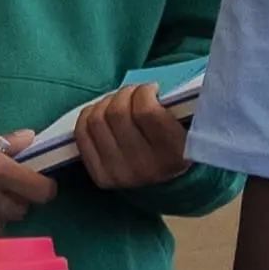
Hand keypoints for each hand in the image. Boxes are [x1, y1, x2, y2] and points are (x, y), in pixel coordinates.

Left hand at [62, 81, 197, 193]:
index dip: (144, 91)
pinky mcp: (101, 177)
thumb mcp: (186, 126)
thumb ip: (173, 106)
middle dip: (124, 93)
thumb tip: (146, 86)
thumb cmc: (176, 143)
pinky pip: (82, 134)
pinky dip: (89, 115)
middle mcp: (146, 168)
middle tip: (133, 93)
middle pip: (117, 112)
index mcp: (174, 154)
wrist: (166, 182)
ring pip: (97, 120)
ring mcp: (120, 175)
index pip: (146, 110)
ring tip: (118, 102)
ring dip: (106, 102)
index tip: (150, 89)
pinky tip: (103, 112)